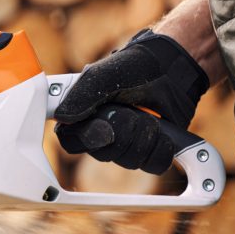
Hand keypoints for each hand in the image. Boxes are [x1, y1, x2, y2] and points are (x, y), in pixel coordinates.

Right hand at [54, 30, 209, 173]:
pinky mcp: (150, 152)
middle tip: (132, 110)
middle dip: (125, 130)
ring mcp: (126, 147)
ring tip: (150, 117)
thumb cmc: (133, 68)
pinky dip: (162, 149)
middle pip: (105, 155)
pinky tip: (163, 133)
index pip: (71, 142)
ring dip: (146, 136)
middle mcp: (100, 137)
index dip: (88, 138)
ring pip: (130, 161)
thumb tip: (62, 117)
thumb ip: (79, 96)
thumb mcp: (102, 76)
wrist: (172, 70)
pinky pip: (155, 165)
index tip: (104, 125)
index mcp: (81, 119)